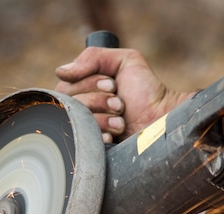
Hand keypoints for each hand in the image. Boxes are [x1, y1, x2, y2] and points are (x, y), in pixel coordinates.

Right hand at [55, 47, 191, 142]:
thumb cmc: (146, 90)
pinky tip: (115, 135)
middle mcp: (81, 107)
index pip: (66, 84)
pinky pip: (83, 140)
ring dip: (103, 119)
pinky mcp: (92, 146)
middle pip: (70, 102)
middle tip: (120, 104)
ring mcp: (86, 128)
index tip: (113, 85)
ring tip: (121, 121)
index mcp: (83, 87)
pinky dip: (101, 135)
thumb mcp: (125, 61)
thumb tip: (61, 71)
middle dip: (100, 101)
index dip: (90, 83)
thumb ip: (93, 57)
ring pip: (77, 121)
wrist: (162, 118)